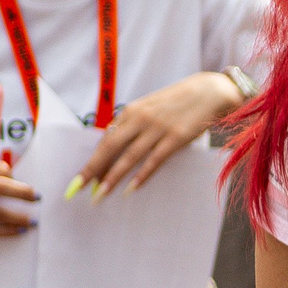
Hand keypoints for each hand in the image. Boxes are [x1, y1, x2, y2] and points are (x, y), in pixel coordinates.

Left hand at [75, 72, 244, 199]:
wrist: (209, 91)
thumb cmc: (178, 102)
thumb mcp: (151, 108)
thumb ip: (134, 126)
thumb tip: (115, 149)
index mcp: (132, 111)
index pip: (106, 140)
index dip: (92, 161)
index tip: (80, 179)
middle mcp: (141, 118)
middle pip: (111, 148)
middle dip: (93, 170)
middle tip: (78, 189)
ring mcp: (158, 128)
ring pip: (129, 157)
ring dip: (112, 178)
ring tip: (100, 195)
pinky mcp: (176, 138)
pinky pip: (154, 160)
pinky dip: (141, 175)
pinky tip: (130, 189)